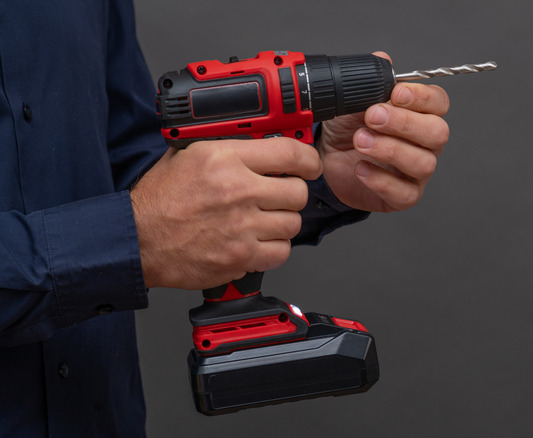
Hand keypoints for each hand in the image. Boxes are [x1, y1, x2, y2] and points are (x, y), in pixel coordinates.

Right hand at [130, 138, 321, 288]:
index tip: (309, 164)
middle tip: (280, 194)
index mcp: (224, 159)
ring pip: (292, 224)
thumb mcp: (186, 155)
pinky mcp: (240, 257)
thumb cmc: (158, 201)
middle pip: (298, 192)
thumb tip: (259, 140)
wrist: (137, 240)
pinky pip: (281, 252)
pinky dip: (274, 248)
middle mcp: (237, 191)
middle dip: (293, 193)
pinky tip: (258, 240)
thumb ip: (225, 146)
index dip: (308, 160)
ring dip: (283, 221)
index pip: (290, 153)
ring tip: (264, 219)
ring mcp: (241, 227)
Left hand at [318, 53, 449, 211]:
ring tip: (360, 141)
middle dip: (404, 123)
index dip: (421, 97)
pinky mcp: (404, 196)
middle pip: (438, 133)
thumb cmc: (348, 129)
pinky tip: (360, 168)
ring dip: (389, 150)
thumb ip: (371, 81)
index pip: (439, 102)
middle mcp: (426, 143)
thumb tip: (383, 59)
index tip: (395, 93)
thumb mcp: (354, 100)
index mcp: (421, 114)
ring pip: (423, 163)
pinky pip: (405, 192)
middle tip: (372, 117)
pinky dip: (381, 179)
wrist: (328, 159)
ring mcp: (417, 172)